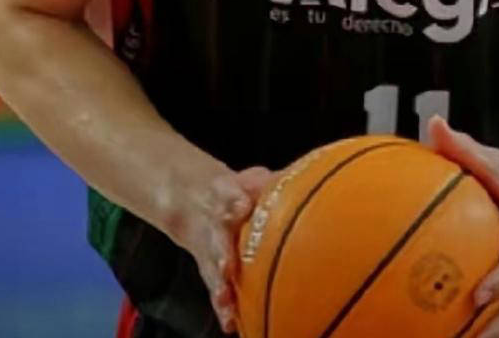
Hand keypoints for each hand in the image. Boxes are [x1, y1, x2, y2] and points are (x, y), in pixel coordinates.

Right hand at [172, 162, 272, 332]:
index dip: (235, 200)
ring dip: (220, 284)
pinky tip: (230, 322)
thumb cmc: (235, 191)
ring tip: (226, 299)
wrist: (192, 199)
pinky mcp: (209, 269)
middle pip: (217, 236)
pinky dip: (223, 306)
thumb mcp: (249, 179)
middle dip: (222, 250)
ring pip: (213, 267)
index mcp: (226, 195)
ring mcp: (210, 248)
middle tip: (227, 264)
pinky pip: (216, 289)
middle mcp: (215, 224)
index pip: (229, 195)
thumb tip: (306, 176)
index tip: (242, 206)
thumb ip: (270, 182)